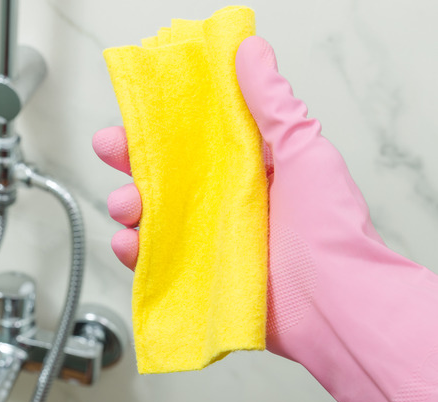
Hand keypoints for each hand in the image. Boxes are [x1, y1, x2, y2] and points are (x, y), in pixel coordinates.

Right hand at [94, 36, 437, 401]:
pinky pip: (153, 261)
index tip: (134, 116)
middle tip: (112, 150)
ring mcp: (207, 242)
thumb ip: (271, 102)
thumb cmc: (328, 226)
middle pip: (162, 176)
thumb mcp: (303, 149)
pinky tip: (130, 243)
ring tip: (127, 205)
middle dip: (130, 160)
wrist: (335, 303)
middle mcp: (222, 204)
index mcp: (245, 170)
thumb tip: (249, 51)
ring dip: (127, 205)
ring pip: (150, 217)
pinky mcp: (197, 277)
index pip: (191, 141)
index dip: (159, 127)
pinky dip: (133, 251)